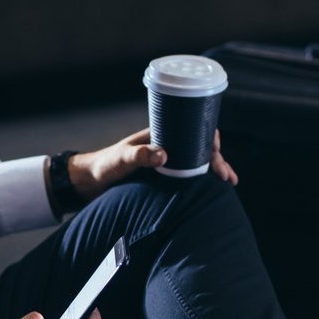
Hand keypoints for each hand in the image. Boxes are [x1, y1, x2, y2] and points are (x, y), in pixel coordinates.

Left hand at [68, 129, 236, 199]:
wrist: (89, 181)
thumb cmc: (103, 166)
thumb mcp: (120, 160)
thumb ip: (138, 156)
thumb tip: (164, 155)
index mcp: (159, 134)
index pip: (192, 129)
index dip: (209, 138)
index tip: (217, 150)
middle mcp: (166, 145)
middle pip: (200, 147)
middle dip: (218, 159)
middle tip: (228, 177)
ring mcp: (165, 161)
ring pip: (197, 162)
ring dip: (214, 170)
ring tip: (229, 182)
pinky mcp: (162, 176)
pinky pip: (188, 175)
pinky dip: (202, 180)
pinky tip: (213, 189)